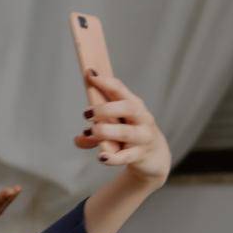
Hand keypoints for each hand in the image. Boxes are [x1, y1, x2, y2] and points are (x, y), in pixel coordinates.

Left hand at [73, 69, 171, 185]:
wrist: (154, 157)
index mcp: (133, 105)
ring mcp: (142, 137)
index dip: (105, 82)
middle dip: (106, 109)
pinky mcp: (140, 155)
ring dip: (107, 131)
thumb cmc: (129, 135)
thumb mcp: (114, 128)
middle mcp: (141, 118)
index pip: (120, 89)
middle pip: (128, 108)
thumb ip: (94, 132)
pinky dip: (113, 157)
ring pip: (126, 132)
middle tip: (87, 113)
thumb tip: (78, 139)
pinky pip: (126, 156)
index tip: (89, 75)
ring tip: (93, 131)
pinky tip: (102, 157)